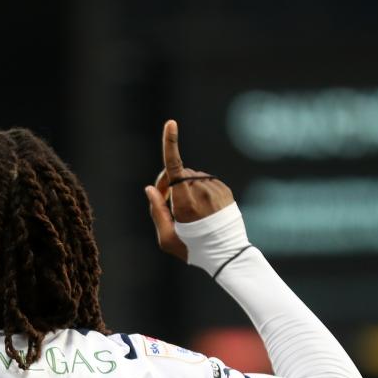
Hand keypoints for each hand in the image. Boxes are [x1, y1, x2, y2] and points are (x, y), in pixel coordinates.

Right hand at [144, 120, 234, 260]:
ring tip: (189, 213)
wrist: (227, 254)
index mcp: (184, 201)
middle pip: (178, 174)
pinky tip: (202, 211)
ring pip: (192, 178)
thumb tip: (151, 188)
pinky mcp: (224, 189)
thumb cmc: (192, 248)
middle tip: (168, 206)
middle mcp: (201, 190)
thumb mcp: (167, 237)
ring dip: (185, 189)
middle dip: (169, 184)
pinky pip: (206, 183)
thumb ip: (156, 210)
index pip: (174, 166)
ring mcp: (215, 188)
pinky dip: (199, 192)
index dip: (170, 143)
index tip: (171, 123)